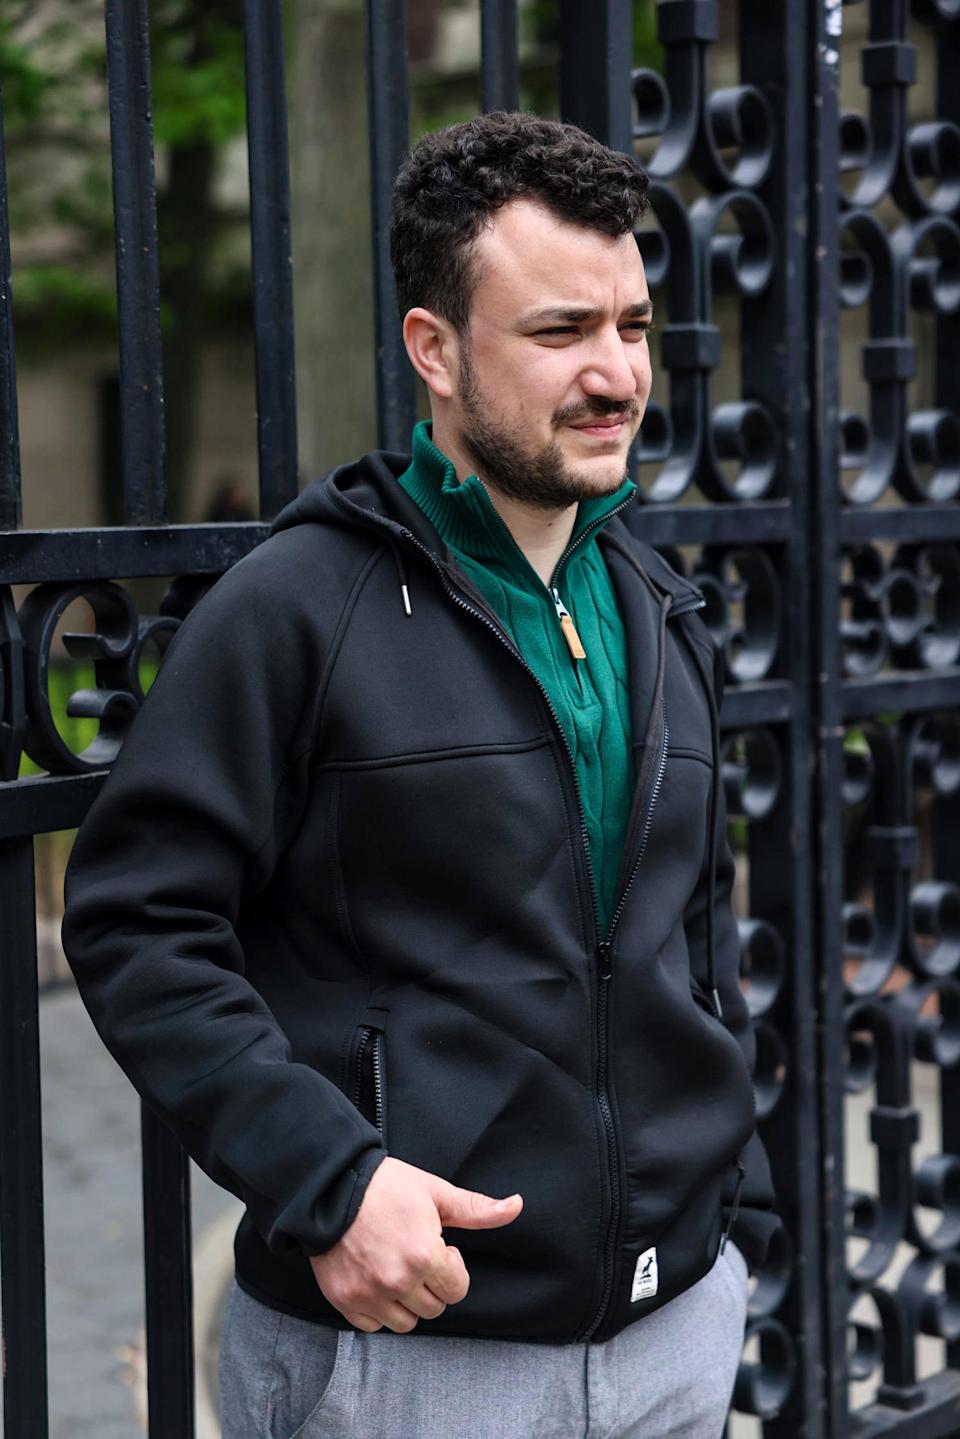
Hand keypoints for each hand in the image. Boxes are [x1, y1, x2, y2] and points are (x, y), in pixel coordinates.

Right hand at [309, 1156, 522, 1334]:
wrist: (330, 1187)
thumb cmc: (386, 1186)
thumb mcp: (435, 1192)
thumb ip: (477, 1209)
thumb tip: (516, 1206)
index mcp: (424, 1256)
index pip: (457, 1290)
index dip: (452, 1268)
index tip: (438, 1247)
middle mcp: (397, 1281)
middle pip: (434, 1309)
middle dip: (432, 1285)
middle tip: (416, 1255)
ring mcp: (368, 1294)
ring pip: (405, 1322)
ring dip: (407, 1300)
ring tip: (397, 1267)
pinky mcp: (344, 1301)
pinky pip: (374, 1325)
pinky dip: (378, 1308)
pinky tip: (375, 1279)